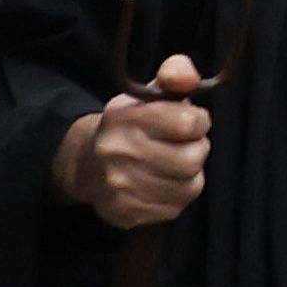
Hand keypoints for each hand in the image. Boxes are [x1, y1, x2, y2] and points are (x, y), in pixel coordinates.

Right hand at [54, 55, 211, 229]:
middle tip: (182, 146)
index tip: (189, 123)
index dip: (198, 122)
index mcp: (123, 117)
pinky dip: (176, 196)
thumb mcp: (149, 93)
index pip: (189, 123)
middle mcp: (116, 152)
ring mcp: (118, 186)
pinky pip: (175, 208)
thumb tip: (187, 77)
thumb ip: (176, 74)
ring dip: (189, 176)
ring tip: (172, 165)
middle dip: (196, 150)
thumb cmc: (131, 125)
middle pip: (192, 159)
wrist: (88, 164)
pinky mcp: (124, 213)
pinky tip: (161, 184)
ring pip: (189, 186)